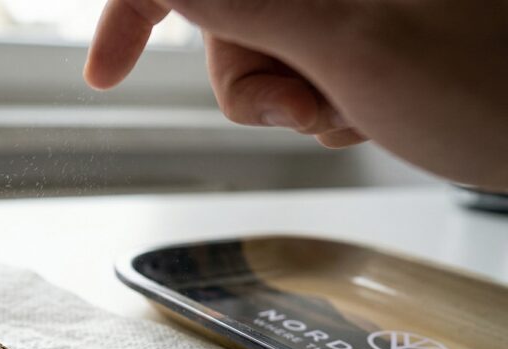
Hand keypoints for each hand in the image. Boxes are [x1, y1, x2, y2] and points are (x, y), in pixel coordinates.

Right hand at [85, 0, 507, 188]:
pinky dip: (316, 96)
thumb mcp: (353, 45)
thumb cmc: (499, 88)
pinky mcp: (367, 17)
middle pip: (225, 10)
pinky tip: (364, 109)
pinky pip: (301, 55)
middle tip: (304, 107)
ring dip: (287, 96)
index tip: (107, 72)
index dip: (136, 11)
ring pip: (261, 41)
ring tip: (352, 112)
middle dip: (247, 74)